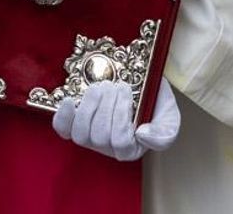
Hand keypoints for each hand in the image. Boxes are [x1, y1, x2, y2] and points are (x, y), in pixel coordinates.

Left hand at [52, 78, 179, 161]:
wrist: (141, 84)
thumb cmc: (155, 103)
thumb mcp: (169, 118)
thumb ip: (163, 133)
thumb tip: (142, 135)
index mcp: (131, 149)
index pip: (121, 142)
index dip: (121, 115)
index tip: (128, 91)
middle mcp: (108, 147)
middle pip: (99, 137)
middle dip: (107, 107)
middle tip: (116, 86)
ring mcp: (89, 136)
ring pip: (81, 134)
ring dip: (89, 107)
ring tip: (100, 88)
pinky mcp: (74, 124)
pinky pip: (63, 129)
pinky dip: (63, 116)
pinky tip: (69, 101)